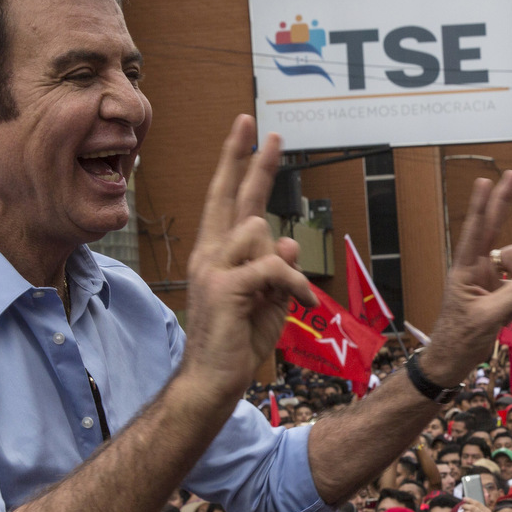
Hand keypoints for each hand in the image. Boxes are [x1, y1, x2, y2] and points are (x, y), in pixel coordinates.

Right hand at [179, 116, 316, 400]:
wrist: (212, 381)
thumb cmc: (237, 344)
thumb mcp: (267, 301)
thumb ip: (277, 269)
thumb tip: (288, 238)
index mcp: (217, 254)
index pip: (228, 199)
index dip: (238, 163)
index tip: (248, 130)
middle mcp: (210, 254)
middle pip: (235, 197)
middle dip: (254, 161)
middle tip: (270, 130)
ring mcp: (213, 268)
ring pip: (260, 233)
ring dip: (284, 266)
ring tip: (283, 299)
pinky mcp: (225, 286)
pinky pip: (274, 266)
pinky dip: (294, 284)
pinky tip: (301, 303)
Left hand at [416, 172, 511, 386]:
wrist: (453, 362)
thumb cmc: (460, 340)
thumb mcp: (487, 319)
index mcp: (464, 270)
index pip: (475, 233)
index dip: (482, 207)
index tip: (485, 181)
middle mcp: (477, 268)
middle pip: (494, 229)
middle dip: (503, 203)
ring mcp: (490, 279)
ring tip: (509, 315)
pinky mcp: (500, 292)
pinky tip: (510, 320)